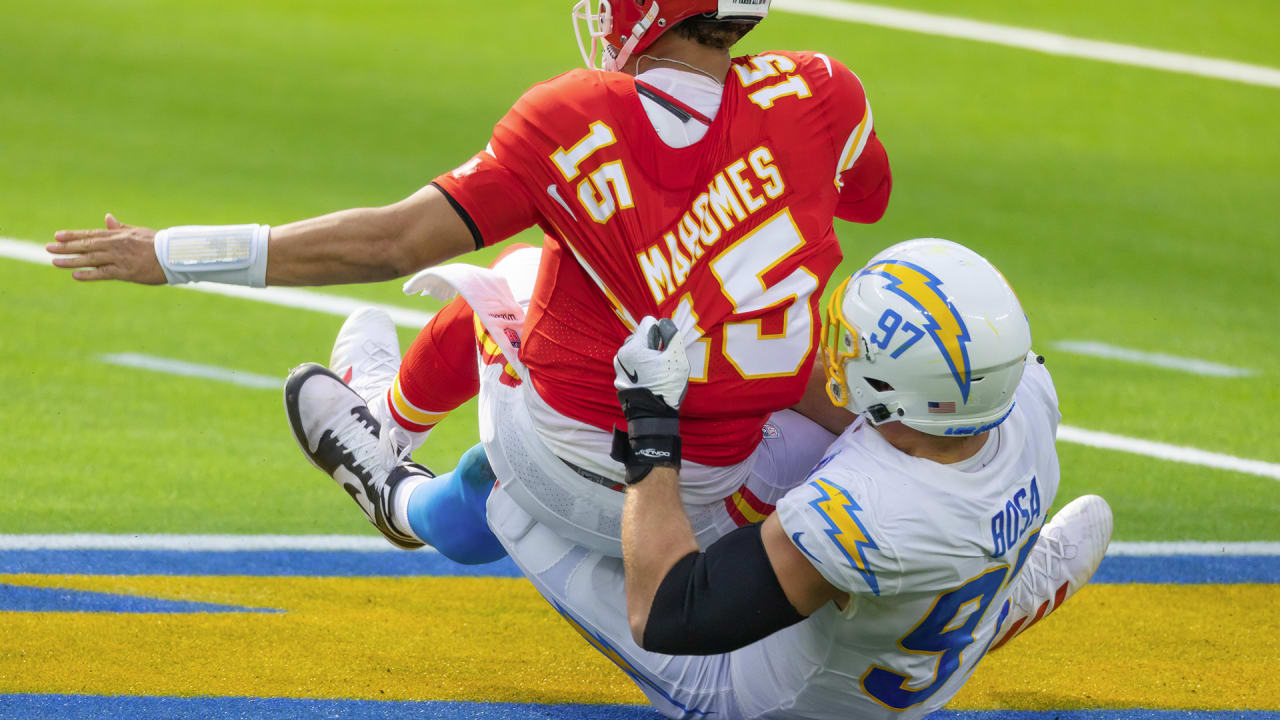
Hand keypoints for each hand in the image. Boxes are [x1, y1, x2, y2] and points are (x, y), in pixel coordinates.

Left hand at [48, 214, 165, 283]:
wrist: (175, 256)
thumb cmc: (158, 243)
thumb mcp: (138, 232)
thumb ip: (120, 228)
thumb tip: (107, 217)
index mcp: (119, 235)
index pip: (91, 234)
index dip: (73, 235)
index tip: (57, 236)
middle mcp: (116, 245)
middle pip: (86, 245)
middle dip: (66, 247)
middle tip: (48, 248)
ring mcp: (120, 259)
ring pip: (90, 259)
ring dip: (71, 260)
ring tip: (55, 261)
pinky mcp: (126, 272)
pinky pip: (103, 273)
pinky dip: (89, 274)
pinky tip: (75, 275)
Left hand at [614, 316, 688, 411]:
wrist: (652, 417)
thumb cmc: (666, 387)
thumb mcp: (677, 358)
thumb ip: (672, 335)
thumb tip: (664, 323)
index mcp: (633, 347)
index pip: (649, 322)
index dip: (662, 332)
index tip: (665, 348)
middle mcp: (622, 354)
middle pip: (641, 335)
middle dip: (653, 344)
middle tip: (662, 363)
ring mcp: (619, 367)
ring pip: (636, 349)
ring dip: (646, 355)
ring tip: (656, 373)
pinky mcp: (619, 377)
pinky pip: (632, 363)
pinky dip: (640, 366)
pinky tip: (649, 379)